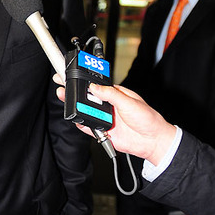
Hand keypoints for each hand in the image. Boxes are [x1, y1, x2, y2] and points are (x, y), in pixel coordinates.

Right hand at [54, 76, 175, 165]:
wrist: (152, 141)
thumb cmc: (147, 118)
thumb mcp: (129, 101)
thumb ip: (110, 94)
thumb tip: (94, 87)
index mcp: (114, 93)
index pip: (95, 84)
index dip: (83, 79)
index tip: (73, 74)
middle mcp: (107, 105)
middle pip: (86, 97)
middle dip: (74, 91)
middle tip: (62, 85)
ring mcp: (104, 117)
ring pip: (84, 111)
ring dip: (76, 107)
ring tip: (68, 101)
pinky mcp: (102, 131)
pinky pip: (87, 127)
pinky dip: (81, 123)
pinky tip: (77, 119)